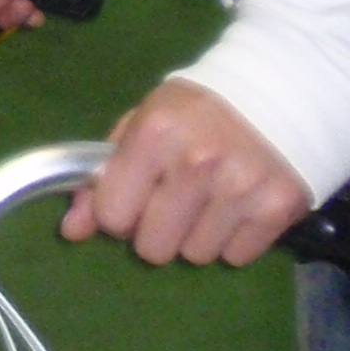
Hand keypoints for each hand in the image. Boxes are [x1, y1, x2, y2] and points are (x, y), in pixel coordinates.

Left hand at [63, 79, 314, 266]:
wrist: (277, 93)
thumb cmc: (195, 112)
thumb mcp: (140, 126)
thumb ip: (101, 177)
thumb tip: (71, 231)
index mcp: (154, 133)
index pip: (112, 215)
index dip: (117, 212)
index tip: (133, 198)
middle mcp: (197, 161)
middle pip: (153, 249)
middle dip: (157, 232)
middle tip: (173, 203)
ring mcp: (241, 187)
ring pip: (195, 257)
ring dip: (197, 236)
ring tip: (210, 199)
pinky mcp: (279, 207)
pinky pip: (235, 257)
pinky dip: (234, 240)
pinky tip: (238, 206)